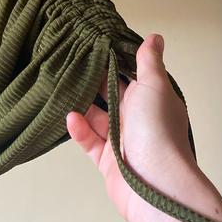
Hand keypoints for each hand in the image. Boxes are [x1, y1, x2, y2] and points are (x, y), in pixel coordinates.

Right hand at [66, 33, 199, 221]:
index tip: (96, 44)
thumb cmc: (156, 129)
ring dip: (83, 105)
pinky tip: (70, 117)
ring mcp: (123, 141)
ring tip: (64, 89)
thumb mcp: (154, 86)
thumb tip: (156, 37)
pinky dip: (79, 129)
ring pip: (99, 118)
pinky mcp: (107, 161)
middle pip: (113, 96)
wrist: (154, 184)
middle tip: (72, 63)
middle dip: (96, 82)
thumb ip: (149, 62)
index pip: (133, 75)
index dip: (116, 61)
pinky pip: (90, 141)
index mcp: (153, 100)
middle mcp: (139, 119)